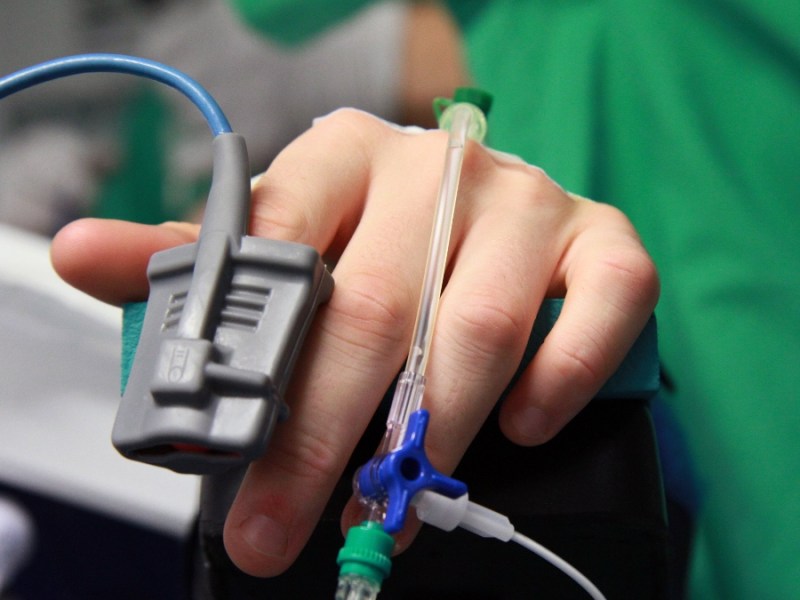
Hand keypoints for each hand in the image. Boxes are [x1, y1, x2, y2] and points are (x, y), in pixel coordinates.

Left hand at [51, 108, 658, 576]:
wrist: (478, 212)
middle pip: (376, 306)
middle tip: (286, 526)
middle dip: (324, 435)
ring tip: (394, 507)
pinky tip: (525, 426)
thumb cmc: (370, 240)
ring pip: (483, 324)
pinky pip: (605, 305)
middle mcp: (441, 168)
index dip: (253, 361)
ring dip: (434, 433)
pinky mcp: (603, 239)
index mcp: (345, 156)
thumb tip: (81, 254)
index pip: (281, 240)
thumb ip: (198, 260)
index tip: (223, 453)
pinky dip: (564, 377)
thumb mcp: (282, 243)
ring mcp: (529, 202)